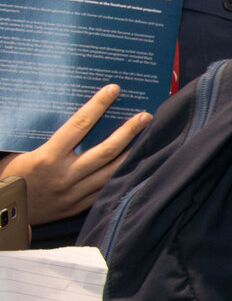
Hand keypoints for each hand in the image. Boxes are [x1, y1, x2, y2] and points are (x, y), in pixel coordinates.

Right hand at [0, 84, 150, 222]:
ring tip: (148, 137)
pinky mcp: (78, 206)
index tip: (113, 89)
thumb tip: (73, 115)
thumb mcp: (22, 152)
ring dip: (133, 153)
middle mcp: (64, 175)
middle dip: (129, 131)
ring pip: (112, 172)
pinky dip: (122, 175)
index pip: (79, 125)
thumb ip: (49, 138)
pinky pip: (106, 189)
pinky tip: (135, 163)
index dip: (98, 105)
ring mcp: (74, 193)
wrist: (2, 211)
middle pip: (106, 151)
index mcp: (47, 157)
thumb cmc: (10, 176)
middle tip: (146, 116)